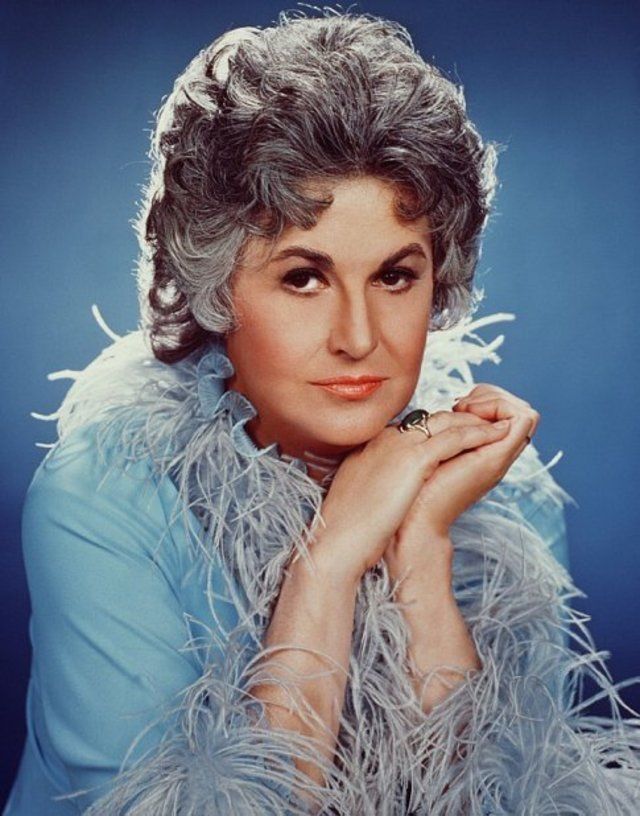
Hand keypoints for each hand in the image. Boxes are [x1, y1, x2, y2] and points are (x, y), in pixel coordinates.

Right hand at [312, 408, 512, 582]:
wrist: (336, 540)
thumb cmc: (345, 528)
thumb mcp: (357, 494)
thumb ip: (373, 481)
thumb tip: (385, 488)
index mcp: (372, 445)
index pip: (412, 427)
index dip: (436, 430)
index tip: (456, 436)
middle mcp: (387, 438)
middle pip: (432, 418)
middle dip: (460, 419)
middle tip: (484, 425)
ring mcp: (400, 445)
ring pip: (448, 422)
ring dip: (476, 422)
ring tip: (498, 424)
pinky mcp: (414, 459)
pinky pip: (456, 437)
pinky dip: (479, 433)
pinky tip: (497, 434)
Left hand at [386, 384, 537, 561]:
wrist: (414, 520)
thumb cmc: (411, 489)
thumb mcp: (430, 451)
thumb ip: (444, 433)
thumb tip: (447, 409)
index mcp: (483, 452)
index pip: (505, 412)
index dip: (484, 398)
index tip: (456, 406)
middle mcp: (497, 454)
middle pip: (519, 409)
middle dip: (490, 396)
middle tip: (461, 407)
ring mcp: (501, 456)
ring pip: (525, 411)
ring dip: (494, 399)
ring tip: (464, 410)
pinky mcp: (497, 458)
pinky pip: (523, 418)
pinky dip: (498, 406)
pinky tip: (469, 414)